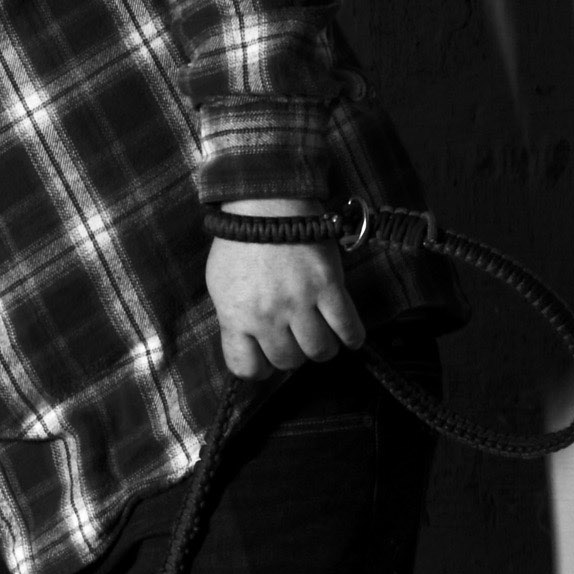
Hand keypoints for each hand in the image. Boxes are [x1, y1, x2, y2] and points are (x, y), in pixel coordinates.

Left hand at [205, 198, 365, 379]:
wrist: (266, 204)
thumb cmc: (240, 243)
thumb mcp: (220, 285)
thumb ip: (233, 318)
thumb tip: (248, 343)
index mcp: (235, 316)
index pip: (246, 368)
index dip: (259, 369)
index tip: (267, 359)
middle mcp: (267, 316)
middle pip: (287, 362)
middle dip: (293, 355)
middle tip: (296, 340)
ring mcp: (299, 303)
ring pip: (319, 352)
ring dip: (322, 349)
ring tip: (321, 336)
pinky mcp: (328, 287)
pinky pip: (348, 328)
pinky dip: (352, 337)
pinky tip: (349, 336)